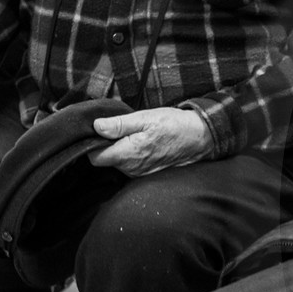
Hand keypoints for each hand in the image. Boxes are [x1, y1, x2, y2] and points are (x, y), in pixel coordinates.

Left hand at [87, 107, 213, 175]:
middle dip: (107, 145)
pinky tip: (142, 143)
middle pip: (105, 160)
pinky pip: (129, 165)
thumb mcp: (145, 118)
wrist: (200, 138)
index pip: (94, 157)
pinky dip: (131, 154)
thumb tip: (96, 126)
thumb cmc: (174, 125)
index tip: (99, 131)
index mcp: (128, 154)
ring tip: (134, 134)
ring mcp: (139, 173)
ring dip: (119, 149)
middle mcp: (132, 169)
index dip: (92, 144)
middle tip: (120, 128)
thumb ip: (118, 124)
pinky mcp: (147, 174)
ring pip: (117, 163)